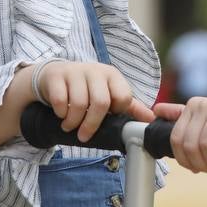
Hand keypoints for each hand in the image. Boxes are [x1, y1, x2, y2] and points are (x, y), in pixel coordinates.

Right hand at [35, 61, 154, 143]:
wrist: (55, 76)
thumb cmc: (86, 89)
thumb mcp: (108, 94)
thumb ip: (129, 106)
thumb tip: (151, 119)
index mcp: (112, 75)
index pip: (123, 97)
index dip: (116, 113)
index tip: (108, 118)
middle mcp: (96, 70)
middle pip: (101, 103)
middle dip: (91, 125)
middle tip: (83, 136)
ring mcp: (75, 71)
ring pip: (79, 103)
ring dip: (73, 122)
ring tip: (70, 127)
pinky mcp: (57, 75)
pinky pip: (60, 100)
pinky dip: (60, 113)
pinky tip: (61, 115)